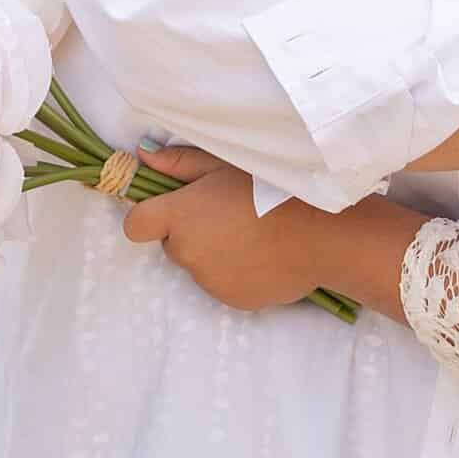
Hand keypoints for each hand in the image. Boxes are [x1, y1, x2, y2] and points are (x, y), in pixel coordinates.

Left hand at [121, 146, 342, 310]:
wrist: (322, 234)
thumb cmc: (273, 189)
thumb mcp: (226, 164)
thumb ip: (180, 163)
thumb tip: (142, 157)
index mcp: (179, 216)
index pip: (136, 225)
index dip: (152, 216)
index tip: (175, 208)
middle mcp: (185, 253)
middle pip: (174, 244)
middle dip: (193, 232)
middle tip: (231, 215)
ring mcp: (208, 281)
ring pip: (200, 266)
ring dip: (215, 253)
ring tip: (254, 235)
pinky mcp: (231, 300)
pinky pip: (224, 284)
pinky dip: (237, 272)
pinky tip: (265, 255)